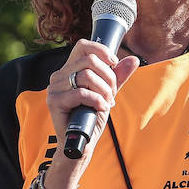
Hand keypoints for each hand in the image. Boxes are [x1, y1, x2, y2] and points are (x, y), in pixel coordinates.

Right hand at [46, 39, 140, 175]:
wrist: (82, 142)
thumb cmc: (91, 118)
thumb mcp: (107, 93)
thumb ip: (118, 77)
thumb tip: (134, 60)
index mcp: (69, 70)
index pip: (83, 46)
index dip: (101, 50)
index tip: (115, 63)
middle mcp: (59, 76)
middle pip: (89, 60)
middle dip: (108, 76)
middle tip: (112, 93)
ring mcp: (54, 88)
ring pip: (86, 75)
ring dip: (103, 90)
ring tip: (106, 103)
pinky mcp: (54, 101)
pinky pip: (81, 93)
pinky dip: (96, 100)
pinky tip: (100, 108)